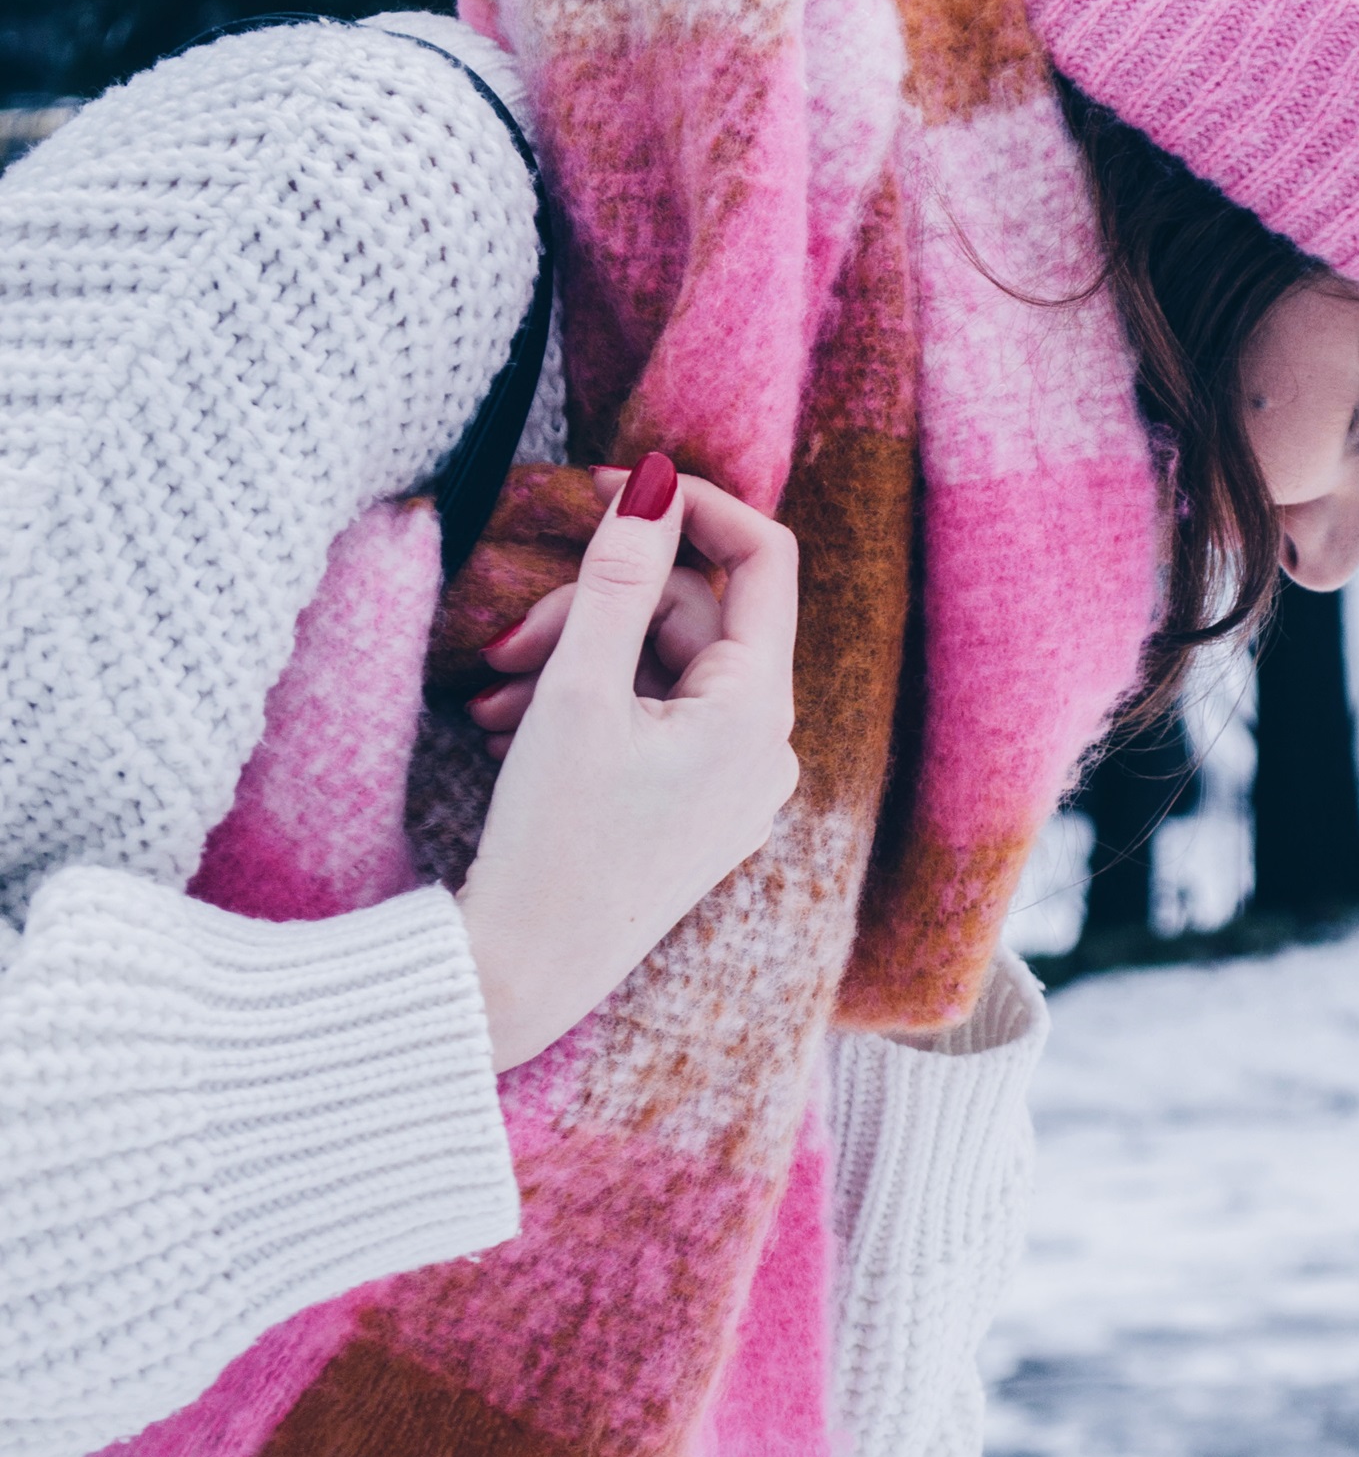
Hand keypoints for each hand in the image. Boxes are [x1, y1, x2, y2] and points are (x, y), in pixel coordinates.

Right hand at [455, 458, 798, 1072]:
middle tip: (504, 639)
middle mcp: (768, 748)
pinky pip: (655, 722)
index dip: (692, 506)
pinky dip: (590, 706)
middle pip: (692, 616)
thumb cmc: (552, 841)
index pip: (763, 560)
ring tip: (492, 689)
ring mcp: (735, 785)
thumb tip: (657, 480)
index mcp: (760, 712)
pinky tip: (509, 723)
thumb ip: (617, 575)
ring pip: (662, 668)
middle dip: (597, 606)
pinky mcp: (696, 812)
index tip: (612, 485)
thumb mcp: (577, 691)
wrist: (522, 976)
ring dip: (577, 658)